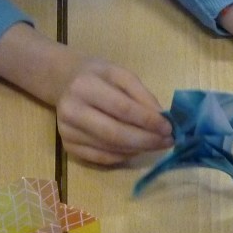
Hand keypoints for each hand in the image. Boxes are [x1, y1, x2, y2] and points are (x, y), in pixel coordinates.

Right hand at [0, 25, 172, 164]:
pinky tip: (136, 149)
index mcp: (85, 86)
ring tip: (156, 144)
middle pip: (115, 134)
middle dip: (146, 140)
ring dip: (137, 150)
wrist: (63, 82)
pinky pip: (101, 159)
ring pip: (109, 149)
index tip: (169, 128)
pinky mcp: (67, 146)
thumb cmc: (96, 76)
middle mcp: (71, 111)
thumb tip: (161, 119)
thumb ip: (141, 94)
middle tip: (167, 142)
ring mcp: (67, 132)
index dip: (147, 121)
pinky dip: (123, 157)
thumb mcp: (120, 74)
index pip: (122, 109)